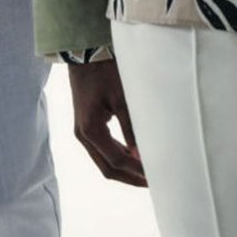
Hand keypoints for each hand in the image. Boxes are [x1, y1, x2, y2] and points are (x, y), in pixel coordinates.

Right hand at [68, 58, 146, 186]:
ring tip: (145, 172)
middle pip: (107, 169)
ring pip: (103, 162)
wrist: (84, 55)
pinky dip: (117, 158)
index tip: (154, 176)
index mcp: (91, 130)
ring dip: (124, 170)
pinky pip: (101, 151)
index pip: (116, 161)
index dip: (136, 171)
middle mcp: (83, 136)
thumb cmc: (103, 72)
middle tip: (152, 181)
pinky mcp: (85, 127)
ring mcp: (82, 132)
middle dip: (130, 177)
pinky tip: (133, 156)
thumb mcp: (120, 97)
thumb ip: (130, 127)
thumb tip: (141, 154)